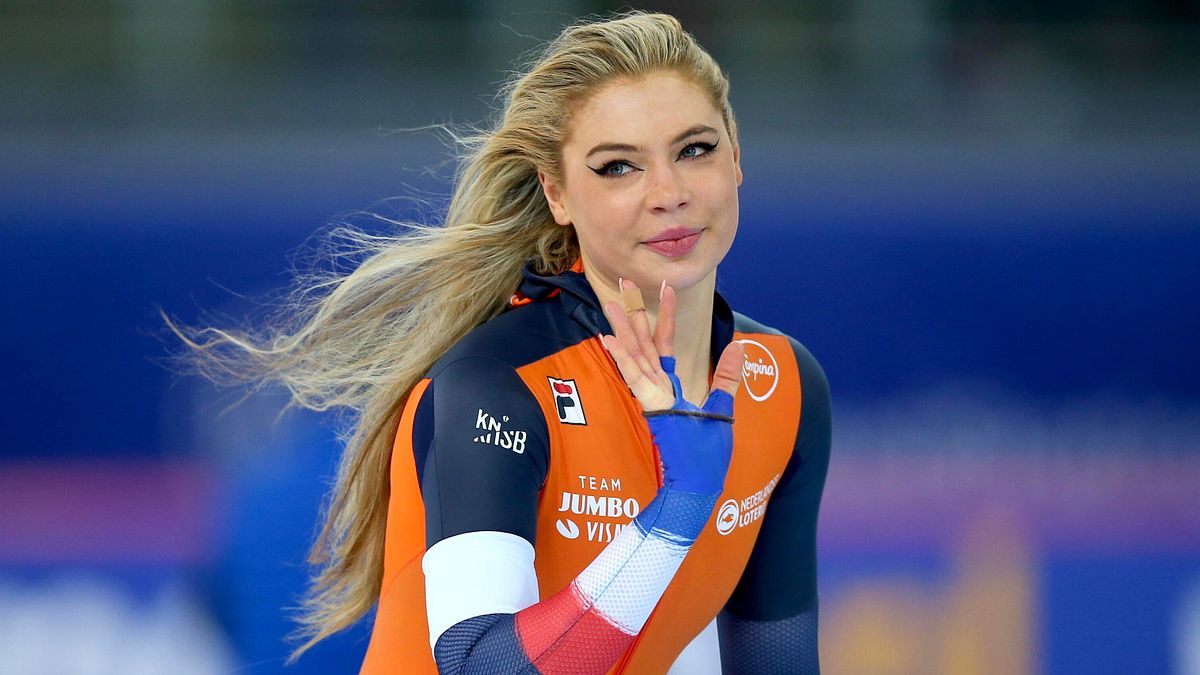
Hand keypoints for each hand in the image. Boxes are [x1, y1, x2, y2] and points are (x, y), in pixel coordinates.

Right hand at [601, 279, 744, 493]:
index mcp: (669, 387)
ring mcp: (652, 398)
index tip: (666, 287)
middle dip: (633, 313)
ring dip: (622, 328)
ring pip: (634, 355)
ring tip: (610, 302)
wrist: (697, 485)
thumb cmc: (705, 455)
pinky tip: (609, 340)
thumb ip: (726, 377)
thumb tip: (738, 347)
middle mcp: (657, 389)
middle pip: (643, 343)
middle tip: (623, 283)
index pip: (663, 344)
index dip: (664, 315)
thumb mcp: (721, 409)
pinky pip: (635, 379)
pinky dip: (622, 359)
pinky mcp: (652, 409)